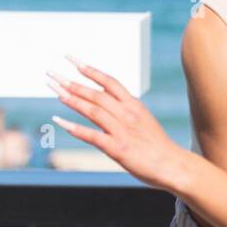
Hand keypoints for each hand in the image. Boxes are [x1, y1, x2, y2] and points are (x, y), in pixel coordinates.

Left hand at [46, 57, 184, 190]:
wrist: (173, 166)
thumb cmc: (157, 146)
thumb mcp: (144, 120)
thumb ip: (125, 110)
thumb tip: (107, 103)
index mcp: (134, 105)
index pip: (109, 81)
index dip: (89, 70)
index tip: (72, 60)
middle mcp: (127, 114)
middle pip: (96, 93)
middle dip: (72, 83)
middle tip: (53, 74)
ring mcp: (122, 131)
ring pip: (92, 110)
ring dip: (71, 99)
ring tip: (54, 91)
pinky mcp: (118, 148)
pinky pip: (92, 135)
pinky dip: (74, 128)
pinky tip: (60, 121)